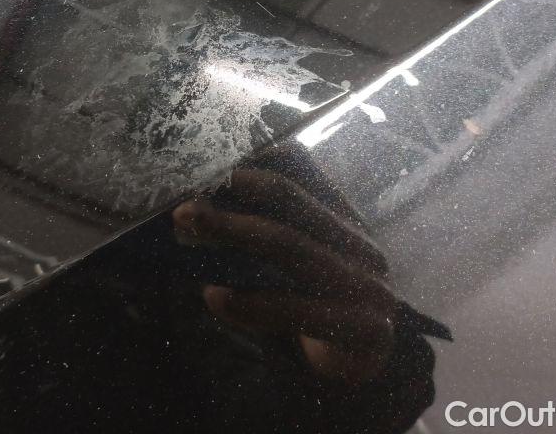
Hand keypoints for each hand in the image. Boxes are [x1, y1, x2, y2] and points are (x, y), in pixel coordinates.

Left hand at [173, 168, 395, 383]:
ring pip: (292, 247)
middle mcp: (361, 247)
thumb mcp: (292, 277)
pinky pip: (300, 310)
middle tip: (185, 205)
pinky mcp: (369, 330)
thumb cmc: (315, 322)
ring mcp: (370, 286)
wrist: (360, 388)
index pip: (302, 179)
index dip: (255, 169)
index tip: (210, 168)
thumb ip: (262, 244)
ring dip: (234, 234)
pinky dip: (253, 304)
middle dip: (234, 198)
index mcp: (345, 225)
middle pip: (291, 204)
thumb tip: (198, 217)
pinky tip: (215, 297)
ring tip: (189, 232)